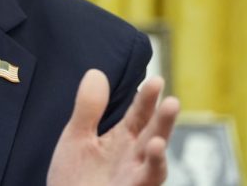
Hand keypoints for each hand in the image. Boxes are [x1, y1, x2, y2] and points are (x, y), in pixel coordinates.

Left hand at [47, 69, 179, 185]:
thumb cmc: (73, 174)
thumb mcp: (77, 136)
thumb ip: (89, 108)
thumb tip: (96, 72)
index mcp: (123, 138)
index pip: (139, 114)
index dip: (147, 99)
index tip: (156, 80)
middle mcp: (134, 157)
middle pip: (152, 136)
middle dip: (163, 121)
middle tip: (172, 101)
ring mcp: (134, 177)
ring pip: (155, 164)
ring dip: (159, 151)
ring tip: (157, 140)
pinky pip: (145, 182)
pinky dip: (150, 170)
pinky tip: (152, 154)